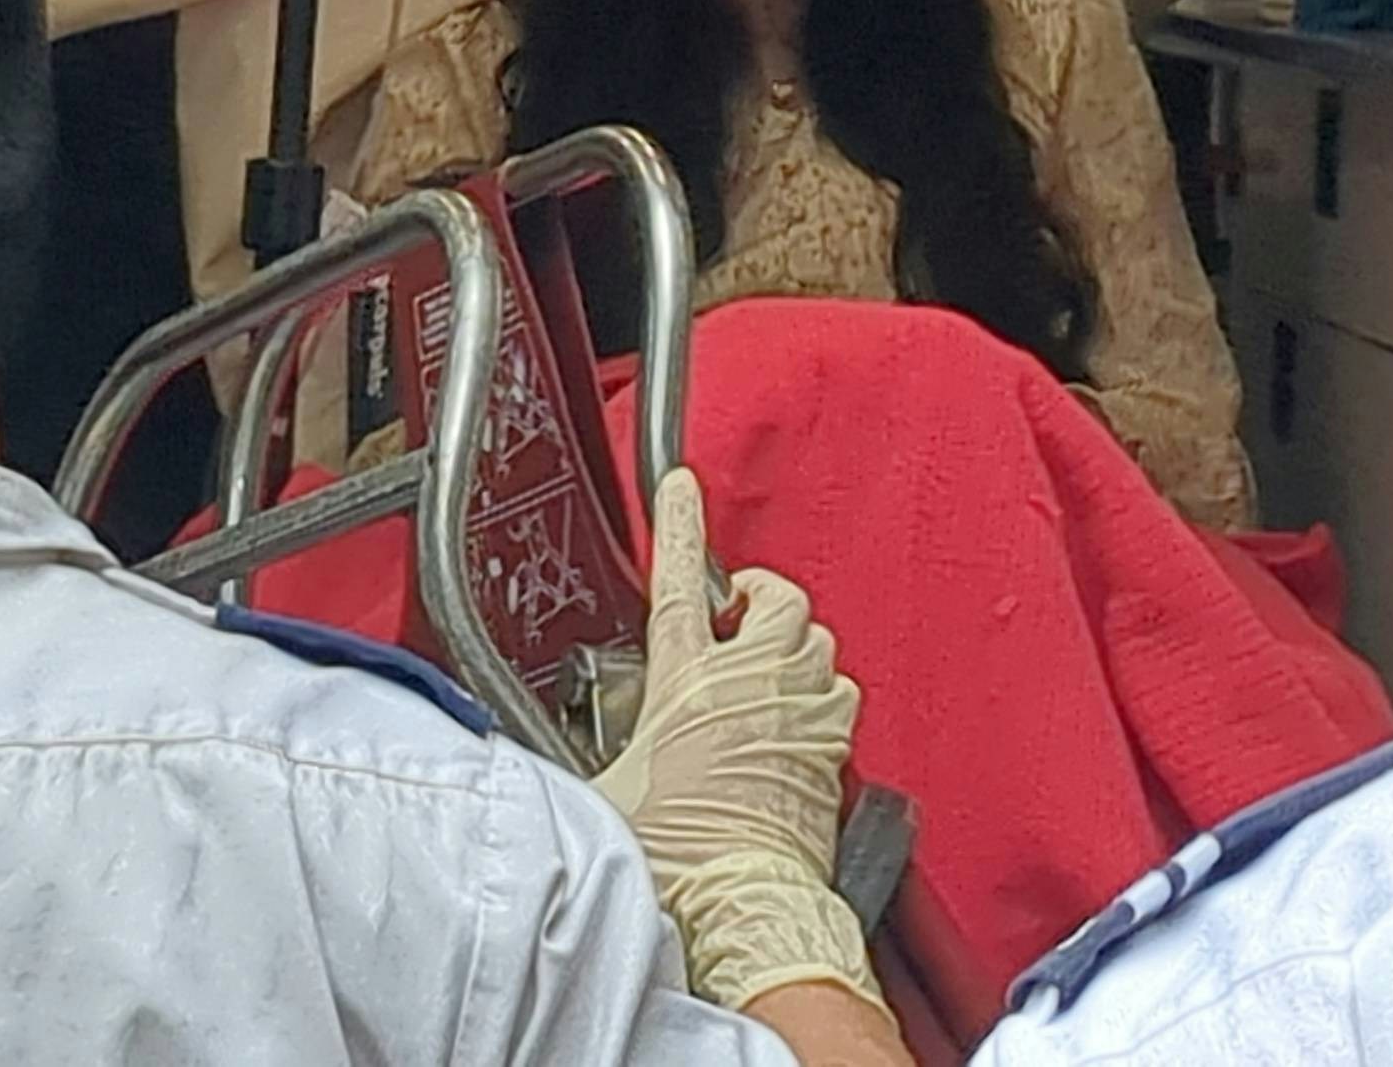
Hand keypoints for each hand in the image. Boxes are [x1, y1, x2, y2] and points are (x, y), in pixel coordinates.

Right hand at [590, 470, 880, 1013]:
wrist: (740, 904)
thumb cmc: (676, 856)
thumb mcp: (604, 791)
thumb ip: (589, 754)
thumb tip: (552, 765)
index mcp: (686, 679)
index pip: (682, 580)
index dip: (680, 525)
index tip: (682, 488)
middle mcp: (753, 683)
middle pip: (779, 598)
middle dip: (760, 597)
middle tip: (735, 617)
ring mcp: (802, 712)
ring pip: (819, 643)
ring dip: (795, 648)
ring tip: (765, 670)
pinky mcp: (834, 751)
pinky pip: (840, 698)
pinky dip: (822, 698)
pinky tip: (797, 721)